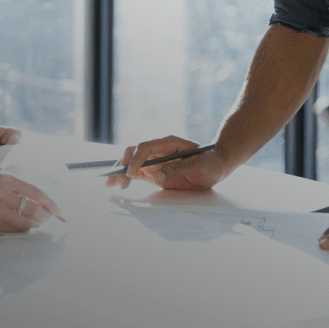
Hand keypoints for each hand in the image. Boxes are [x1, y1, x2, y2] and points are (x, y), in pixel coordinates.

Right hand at [0, 173, 62, 232]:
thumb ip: (16, 189)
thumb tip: (40, 202)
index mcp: (5, 180)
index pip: (35, 192)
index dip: (50, 203)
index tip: (58, 210)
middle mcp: (0, 194)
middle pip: (33, 209)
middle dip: (45, 216)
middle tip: (49, 220)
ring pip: (24, 222)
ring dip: (34, 224)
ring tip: (36, 223)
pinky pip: (13, 230)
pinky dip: (22, 230)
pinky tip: (23, 227)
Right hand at [105, 135, 231, 190]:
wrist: (218, 166)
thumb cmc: (211, 162)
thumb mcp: (199, 165)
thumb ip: (178, 169)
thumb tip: (156, 176)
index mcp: (168, 143)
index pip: (146, 147)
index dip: (136, 159)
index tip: (130, 172)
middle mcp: (158, 150)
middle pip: (134, 153)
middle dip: (123, 165)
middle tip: (116, 180)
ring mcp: (156, 161)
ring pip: (132, 163)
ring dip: (120, 172)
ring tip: (110, 183)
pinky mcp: (155, 172)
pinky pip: (137, 173)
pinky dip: (126, 178)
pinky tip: (118, 184)